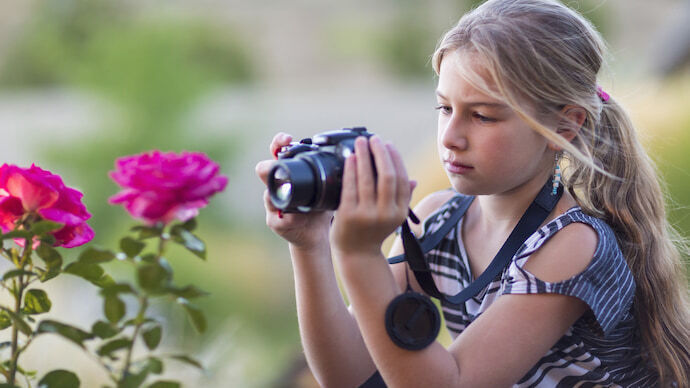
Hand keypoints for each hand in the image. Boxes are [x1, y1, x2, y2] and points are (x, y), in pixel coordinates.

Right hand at [255, 132, 332, 248]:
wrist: (316, 232)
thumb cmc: (320, 205)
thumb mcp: (328, 186)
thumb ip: (335, 171)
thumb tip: (354, 154)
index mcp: (288, 173)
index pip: (277, 152)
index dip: (279, 142)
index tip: (288, 138)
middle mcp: (276, 186)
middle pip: (264, 170)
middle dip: (268, 166)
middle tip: (277, 164)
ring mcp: (273, 204)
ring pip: (267, 195)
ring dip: (276, 193)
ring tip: (287, 192)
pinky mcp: (276, 222)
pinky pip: (276, 218)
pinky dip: (287, 217)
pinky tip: (295, 218)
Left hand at [331, 136, 414, 258]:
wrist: (357, 255)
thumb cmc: (373, 232)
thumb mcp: (392, 217)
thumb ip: (402, 198)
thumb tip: (412, 179)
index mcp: (399, 212)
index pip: (401, 178)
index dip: (395, 159)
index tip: (388, 144)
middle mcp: (386, 214)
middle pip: (387, 176)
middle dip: (380, 153)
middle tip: (374, 139)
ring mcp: (367, 215)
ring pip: (368, 178)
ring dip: (365, 156)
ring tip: (361, 142)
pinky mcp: (349, 215)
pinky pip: (350, 186)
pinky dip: (351, 169)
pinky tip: (351, 158)